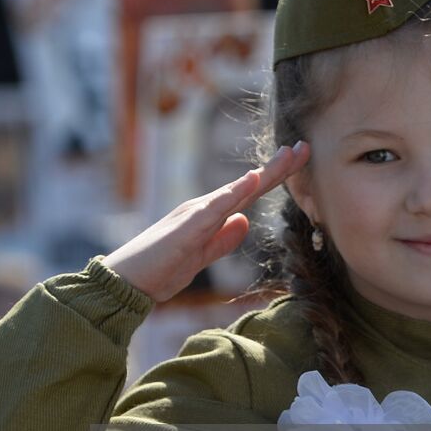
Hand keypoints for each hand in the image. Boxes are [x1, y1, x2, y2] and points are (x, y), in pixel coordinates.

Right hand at [103, 141, 310, 302]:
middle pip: (248, 186)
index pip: (247, 195)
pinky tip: (253, 180)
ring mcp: (195, 214)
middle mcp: (203, 208)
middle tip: (304, 148)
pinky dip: (235, 192)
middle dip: (278, 169)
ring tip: (288, 158)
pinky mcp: (187, 227)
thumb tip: (245, 222)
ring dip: (264, 174)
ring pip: (236, 190)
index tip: (298, 162)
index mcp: (208, 216)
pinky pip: (215, 206)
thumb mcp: (200, 257)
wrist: (127, 282)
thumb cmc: (159, 271)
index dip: (274, 179)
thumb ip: (222, 240)